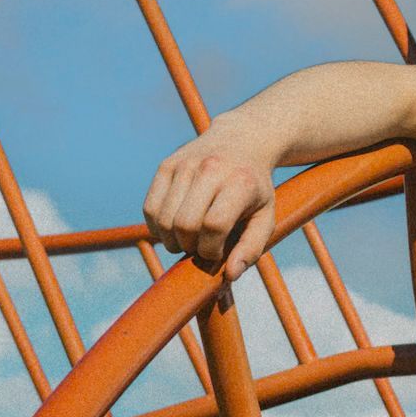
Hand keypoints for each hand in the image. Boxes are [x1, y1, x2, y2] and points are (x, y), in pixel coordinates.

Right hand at [143, 118, 277, 280]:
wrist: (242, 141)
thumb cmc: (254, 188)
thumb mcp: (265, 217)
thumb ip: (252, 248)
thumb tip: (230, 275)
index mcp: (239, 182)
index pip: (214, 226)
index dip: (212, 249)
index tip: (218, 252)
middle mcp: (209, 169)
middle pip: (185, 224)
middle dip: (190, 246)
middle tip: (201, 246)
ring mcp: (184, 165)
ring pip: (163, 219)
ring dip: (172, 240)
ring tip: (189, 239)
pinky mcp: (166, 166)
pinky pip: (149, 208)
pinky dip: (157, 228)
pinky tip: (173, 229)